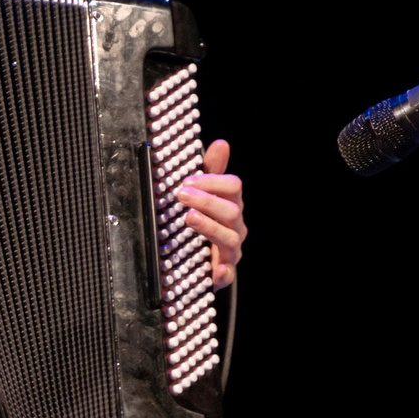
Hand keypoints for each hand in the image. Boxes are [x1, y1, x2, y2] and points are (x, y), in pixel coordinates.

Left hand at [172, 139, 245, 288]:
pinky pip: (229, 274)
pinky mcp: (226, 273)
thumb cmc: (207, 224)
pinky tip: (217, 268)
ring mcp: (233, 250)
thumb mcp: (207, 196)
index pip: (233, 186)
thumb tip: (222, 143)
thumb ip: (212, 172)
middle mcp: (236, 227)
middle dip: (207, 200)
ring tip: (189, 218)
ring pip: (229, 237)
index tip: (187, 180)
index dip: (212, 181)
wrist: (205, 264)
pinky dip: (225, 272)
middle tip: (182, 194)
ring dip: (210, 226)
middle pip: (231, 210)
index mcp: (232, 205)